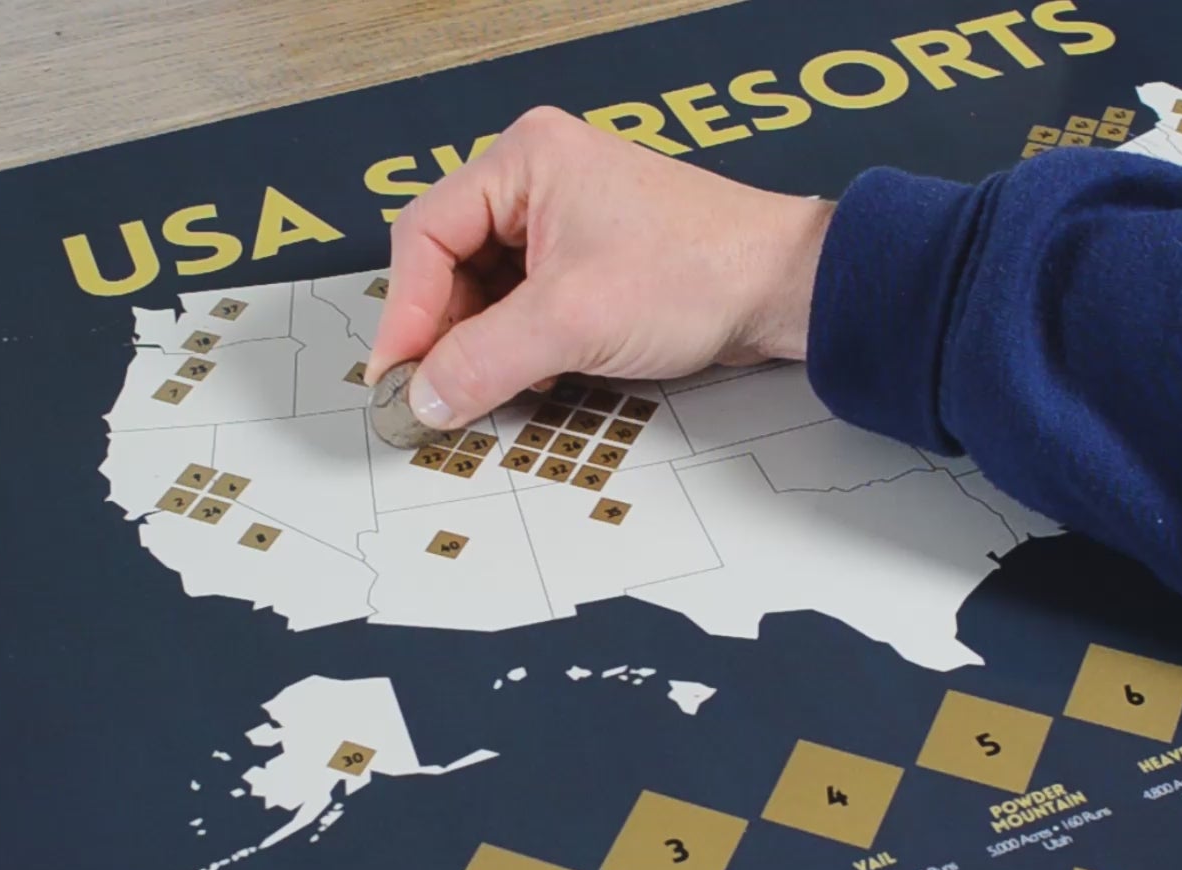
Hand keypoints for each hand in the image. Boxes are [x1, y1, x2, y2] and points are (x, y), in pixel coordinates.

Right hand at [365, 104, 832, 428]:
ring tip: (487, 388)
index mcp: (523, 160)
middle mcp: (536, 178)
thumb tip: (422, 398)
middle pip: (450, 263)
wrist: (785, 291)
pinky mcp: (588, 259)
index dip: (407, 312)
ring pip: (485, 289)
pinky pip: (523, 303)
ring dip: (482, 344)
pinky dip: (517, 345)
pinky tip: (529, 377)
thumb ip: (484, 361)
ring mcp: (564, 218)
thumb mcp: (573, 323)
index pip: (426, 235)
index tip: (396, 376)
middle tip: (434, 394)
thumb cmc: (699, 273)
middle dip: (445, 331)